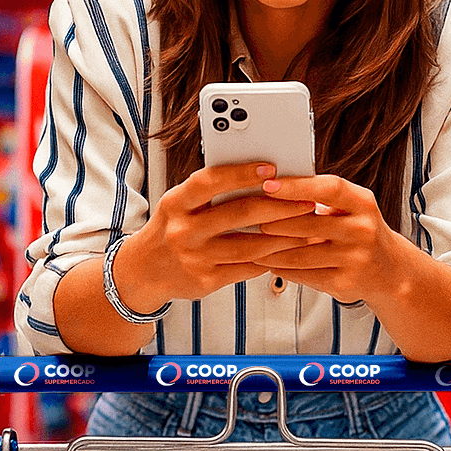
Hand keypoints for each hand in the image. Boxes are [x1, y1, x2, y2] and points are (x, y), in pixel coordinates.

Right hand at [113, 162, 314, 312]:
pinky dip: (270, 258)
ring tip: (307, 229)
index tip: (272, 168)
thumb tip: (260, 177)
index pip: (210, 182)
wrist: (143, 271)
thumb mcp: (180, 205)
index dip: (242, 173)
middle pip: (239, 214)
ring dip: (284, 237)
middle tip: (306, 201)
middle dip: (279, 206)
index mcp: (175, 203)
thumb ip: (210, 192)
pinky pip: (246, 268)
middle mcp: (183, 230)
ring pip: (250, 245)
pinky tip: (288, 250)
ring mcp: (195, 258)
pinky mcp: (206, 281)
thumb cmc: (171, 229)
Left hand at [250, 174, 413, 304]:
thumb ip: (322, 196)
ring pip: (301, 253)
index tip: (268, 185)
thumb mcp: (351, 208)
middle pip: (308, 222)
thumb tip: (275, 184)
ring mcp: (355, 259)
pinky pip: (304, 275)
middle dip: (274, 220)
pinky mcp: (345, 283)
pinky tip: (269, 263)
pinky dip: (282, 269)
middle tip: (250, 217)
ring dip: (271, 249)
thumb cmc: (360, 231)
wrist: (390, 271)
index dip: (297, 186)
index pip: (329, 188)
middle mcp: (363, 230)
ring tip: (252, 243)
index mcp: (363, 203)